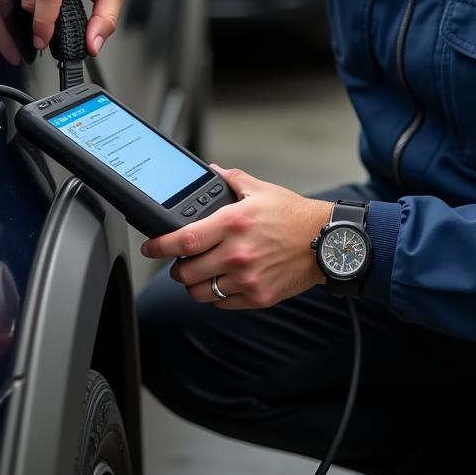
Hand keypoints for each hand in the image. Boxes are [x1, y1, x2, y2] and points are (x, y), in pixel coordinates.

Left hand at [141, 165, 331, 308]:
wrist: (326, 243)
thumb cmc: (295, 216)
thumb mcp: (261, 190)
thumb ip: (231, 180)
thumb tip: (211, 171)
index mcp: (233, 223)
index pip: (183, 240)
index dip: (159, 246)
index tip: (149, 248)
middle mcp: (237, 253)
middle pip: (185, 272)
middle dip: (176, 268)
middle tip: (180, 261)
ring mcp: (247, 278)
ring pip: (200, 292)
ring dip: (193, 284)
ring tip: (200, 273)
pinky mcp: (257, 297)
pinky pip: (221, 303)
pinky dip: (216, 295)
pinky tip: (222, 282)